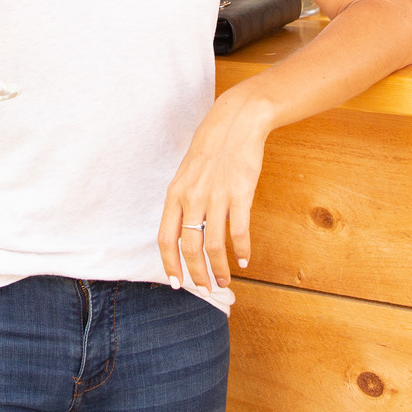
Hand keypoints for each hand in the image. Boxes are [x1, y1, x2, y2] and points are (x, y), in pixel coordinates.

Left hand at [156, 92, 271, 292]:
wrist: (235, 123)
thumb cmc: (210, 148)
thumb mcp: (186, 174)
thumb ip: (182, 202)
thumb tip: (183, 233)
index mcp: (175, 194)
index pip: (166, 239)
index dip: (170, 264)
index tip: (177, 283)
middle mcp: (192, 198)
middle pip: (190, 247)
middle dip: (197, 274)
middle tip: (207, 289)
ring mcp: (216, 197)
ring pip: (213, 245)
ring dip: (220, 269)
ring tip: (225, 280)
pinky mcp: (240, 194)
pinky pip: (238, 231)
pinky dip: (242, 250)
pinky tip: (245, 259)